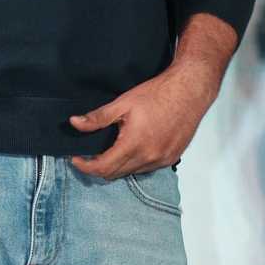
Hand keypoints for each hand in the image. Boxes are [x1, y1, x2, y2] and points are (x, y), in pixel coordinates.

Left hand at [68, 61, 219, 179]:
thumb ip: (98, 117)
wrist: (189, 91)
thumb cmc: (158, 94)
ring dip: (118, 165)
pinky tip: (132, 148)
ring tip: (111, 150)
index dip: (86, 166)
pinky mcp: (172, 158)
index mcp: (134, 145)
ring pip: (132, 172)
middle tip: (90, 154)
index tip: (76, 159)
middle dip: (99, 167)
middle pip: (116, 174)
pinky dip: (135, 163)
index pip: (103, 168)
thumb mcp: (123, 102)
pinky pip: (147, 168)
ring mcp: (162, 160)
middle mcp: (149, 158)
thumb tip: (75, 123)